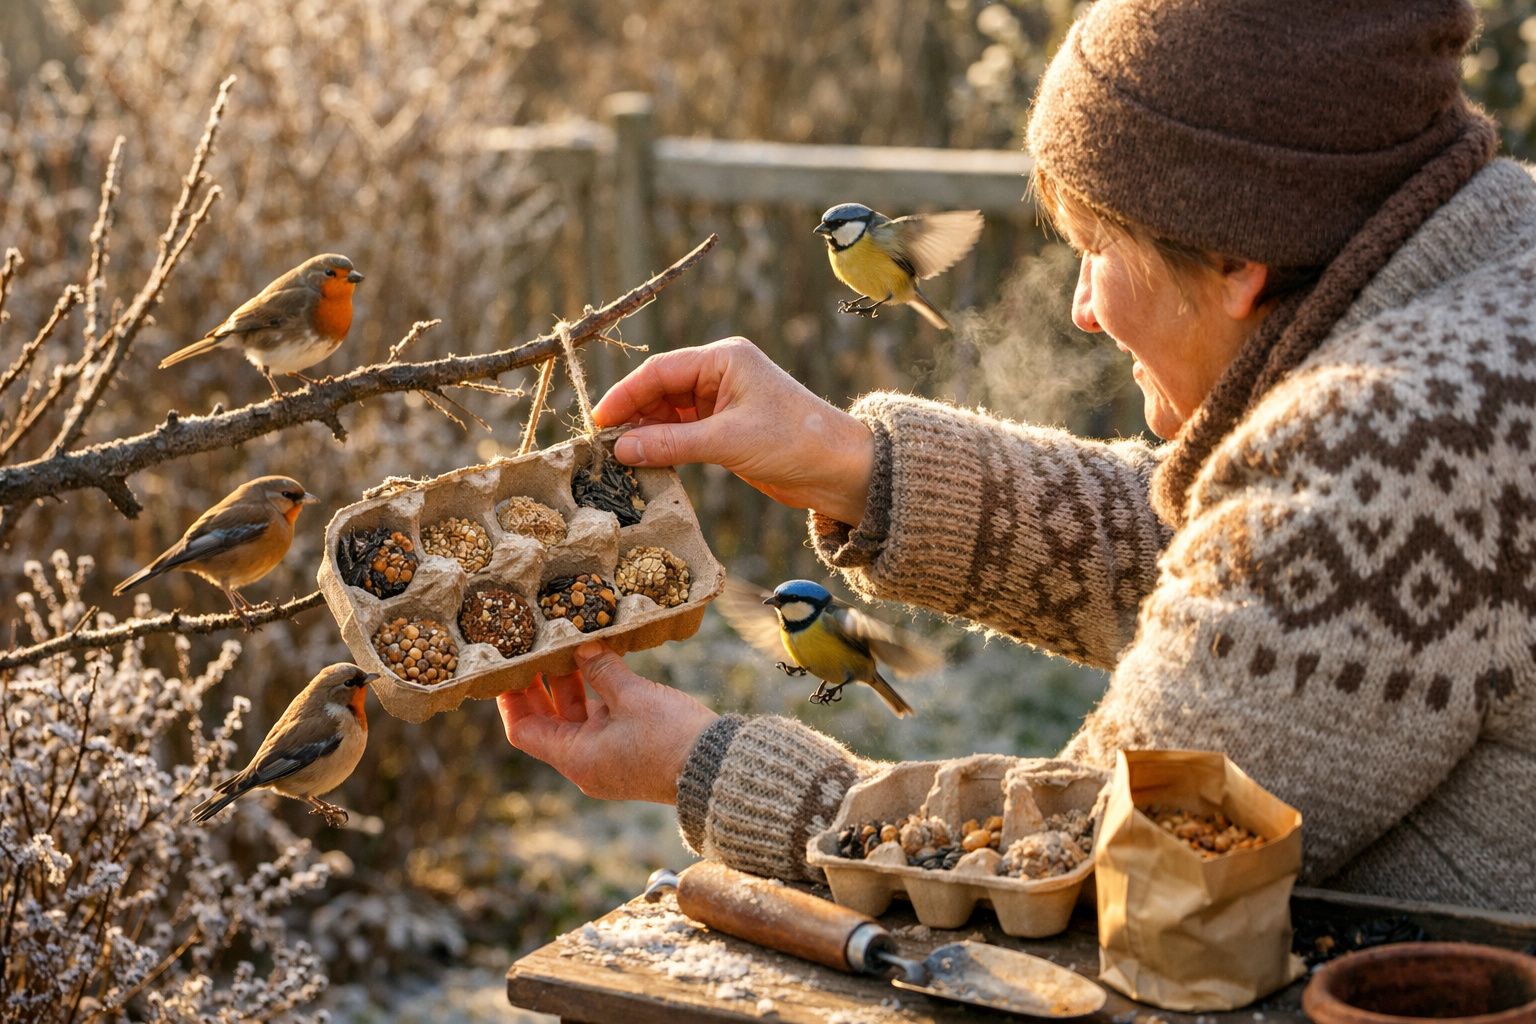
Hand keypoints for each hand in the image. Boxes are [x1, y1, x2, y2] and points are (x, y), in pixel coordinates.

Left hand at [497, 642, 717, 803]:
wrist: (717, 768)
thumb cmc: (672, 737)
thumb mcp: (632, 695)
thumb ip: (602, 669)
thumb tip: (581, 646)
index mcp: (575, 757)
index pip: (524, 729)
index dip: (511, 699)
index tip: (506, 670)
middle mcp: (585, 764)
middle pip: (547, 724)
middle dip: (540, 687)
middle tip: (535, 652)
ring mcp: (606, 761)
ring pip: (575, 721)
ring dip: (570, 688)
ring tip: (568, 651)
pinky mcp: (627, 754)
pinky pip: (599, 724)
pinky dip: (595, 697)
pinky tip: (601, 667)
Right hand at [593, 337, 875, 525]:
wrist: (840, 469)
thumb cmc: (794, 442)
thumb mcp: (728, 442)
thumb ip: (672, 444)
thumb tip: (621, 449)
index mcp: (724, 359)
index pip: (660, 371)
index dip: (624, 395)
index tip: (598, 423)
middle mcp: (721, 374)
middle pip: (660, 390)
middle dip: (632, 416)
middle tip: (601, 446)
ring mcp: (723, 402)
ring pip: (669, 414)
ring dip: (646, 434)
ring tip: (619, 459)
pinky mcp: (727, 429)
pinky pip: (683, 434)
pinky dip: (664, 447)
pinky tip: (645, 463)